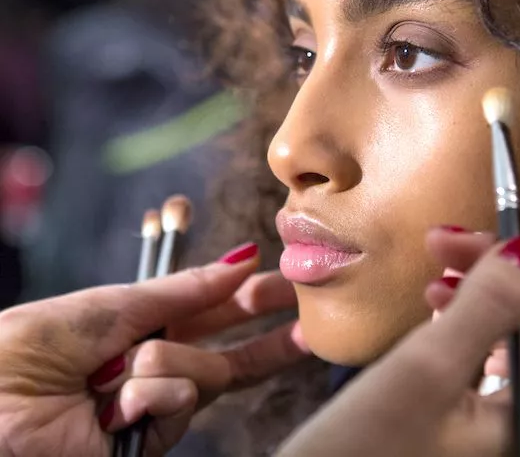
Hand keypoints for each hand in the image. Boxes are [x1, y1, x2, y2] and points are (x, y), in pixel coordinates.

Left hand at [0, 244, 308, 456]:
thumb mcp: (113, 302)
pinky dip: (148, 394)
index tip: (282, 279)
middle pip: (227, 350)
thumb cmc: (33, 348)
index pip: (208, 309)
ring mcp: (153, 408)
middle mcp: (154, 368)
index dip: (245, 295)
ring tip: (116, 374)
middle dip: (266, 333)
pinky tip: (116, 406)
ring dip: (163, 363)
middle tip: (306, 318)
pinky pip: (178, 401)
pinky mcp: (151, 441)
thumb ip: (184, 288)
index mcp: (141, 327)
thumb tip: (241, 260)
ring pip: (203, 372)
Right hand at [276, 230, 519, 456]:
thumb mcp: (424, 374)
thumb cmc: (363, 455)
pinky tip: (435, 299)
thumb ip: (485, 310)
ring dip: (492, 289)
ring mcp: (503, 425)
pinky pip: (491, 354)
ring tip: (441, 261)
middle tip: (461, 240)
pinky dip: (471, 316)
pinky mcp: (468, 419)